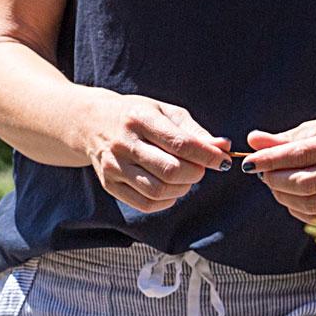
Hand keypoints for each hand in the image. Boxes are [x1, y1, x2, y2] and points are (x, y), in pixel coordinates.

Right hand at [80, 93, 230, 212]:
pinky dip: (166, 201)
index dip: (207, 156)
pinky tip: (170, 189)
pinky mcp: (109, 184)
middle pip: (170, 170)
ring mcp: (113, 166)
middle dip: (196, 173)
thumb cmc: (136, 116)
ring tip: (185, 178)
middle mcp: (123, 144)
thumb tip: (223, 147)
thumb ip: (194, 131)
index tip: (224, 161)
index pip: (180, 143)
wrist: (91, 123)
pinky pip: (145, 204)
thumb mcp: (164, 112)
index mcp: (139, 119)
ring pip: (158, 190)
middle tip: (200, 168)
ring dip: (182, 188)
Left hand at [244, 114, 315, 225]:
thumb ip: (286, 138)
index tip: (248, 163)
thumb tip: (253, 140)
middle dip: (275, 179)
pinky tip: (290, 195)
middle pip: (304, 182)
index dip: (270, 160)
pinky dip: (295, 208)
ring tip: (275, 181)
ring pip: (309, 203)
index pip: (301, 154)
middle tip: (261, 172)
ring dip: (282, 195)